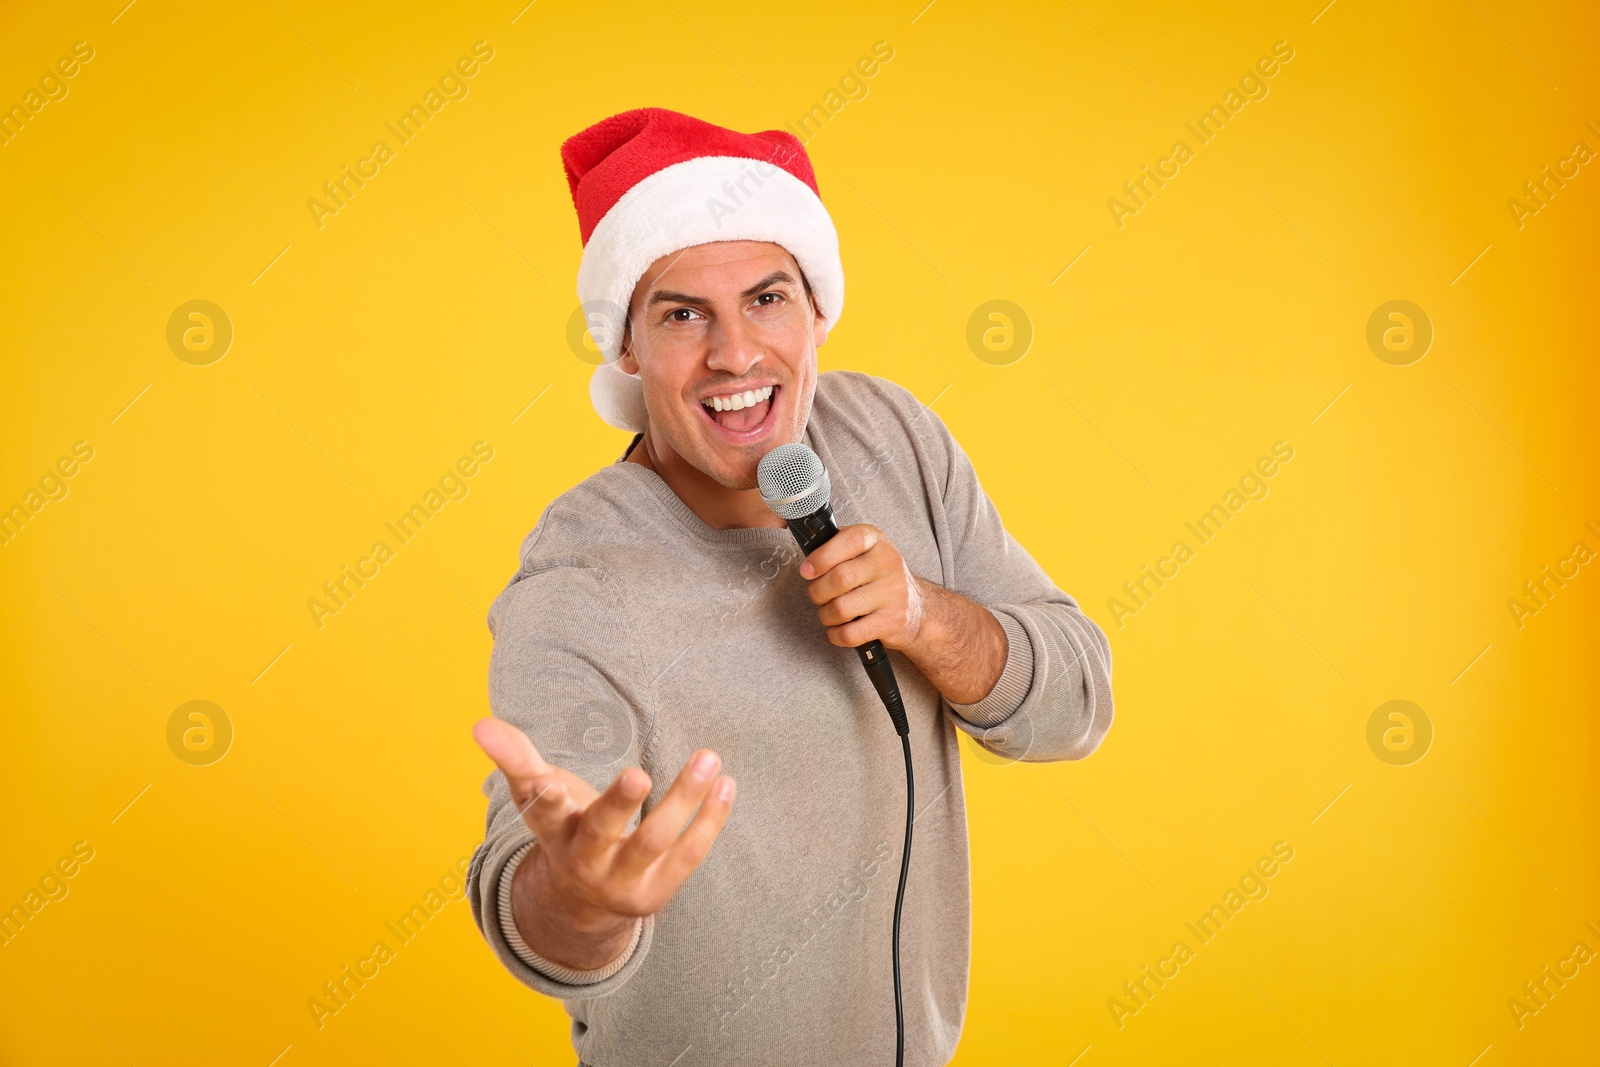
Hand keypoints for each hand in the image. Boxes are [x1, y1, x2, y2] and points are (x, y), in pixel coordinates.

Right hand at [472, 718, 735, 967]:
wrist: (581, 902)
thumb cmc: (562, 827)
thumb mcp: (536, 794)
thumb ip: (515, 756)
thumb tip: (479, 724)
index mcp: (552, 830)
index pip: (544, 812)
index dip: (545, 796)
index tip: (548, 783)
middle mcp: (585, 860)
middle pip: (602, 832)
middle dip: (618, 804)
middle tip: (638, 774)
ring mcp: (622, 880)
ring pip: (654, 840)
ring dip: (683, 800)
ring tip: (708, 758)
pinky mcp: (656, 891)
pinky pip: (689, 855)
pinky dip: (710, 819)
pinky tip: (726, 784)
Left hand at [799, 524, 925, 649]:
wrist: (917, 608)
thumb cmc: (878, 578)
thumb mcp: (864, 552)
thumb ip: (836, 547)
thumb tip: (807, 562)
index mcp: (876, 541)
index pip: (850, 540)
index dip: (822, 556)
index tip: (806, 570)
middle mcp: (889, 564)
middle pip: (840, 578)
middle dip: (817, 591)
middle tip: (817, 595)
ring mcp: (893, 593)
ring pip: (841, 609)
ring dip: (826, 615)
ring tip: (830, 613)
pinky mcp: (892, 621)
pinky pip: (850, 634)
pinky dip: (836, 635)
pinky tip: (839, 629)